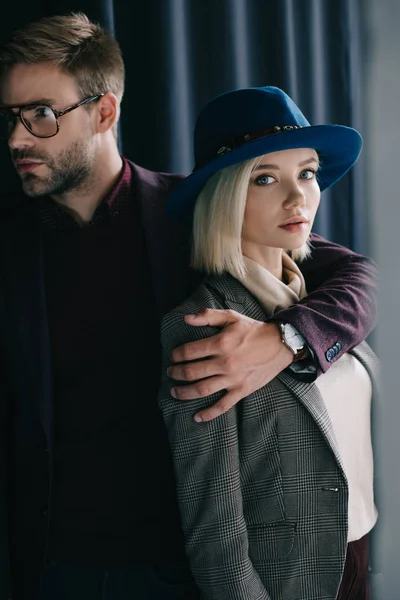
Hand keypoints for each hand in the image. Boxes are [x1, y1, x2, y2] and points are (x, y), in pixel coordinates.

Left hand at [167, 309, 293, 421]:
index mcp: (221, 343)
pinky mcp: (242, 390)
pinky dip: (208, 413)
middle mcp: (225, 363)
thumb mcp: (232, 317)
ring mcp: (233, 379)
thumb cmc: (254, 330)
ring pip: (202, 390)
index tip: (172, 356)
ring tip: (174, 391)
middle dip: (176, 373)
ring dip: (184, 393)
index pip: (189, 352)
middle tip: (170, 372)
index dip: (176, 355)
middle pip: (192, 372)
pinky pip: (222, 406)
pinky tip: (197, 417)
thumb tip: (186, 318)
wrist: (281, 344)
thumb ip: (208, 316)